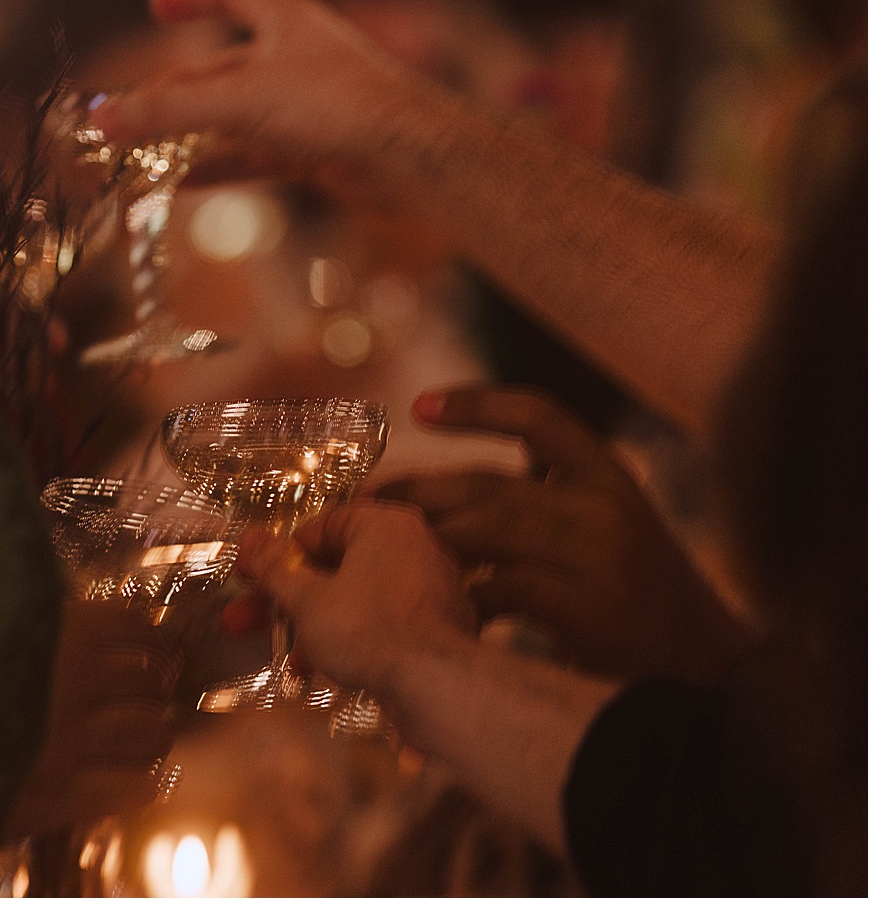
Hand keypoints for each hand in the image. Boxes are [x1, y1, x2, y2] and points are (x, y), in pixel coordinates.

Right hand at [3, 599, 175, 837]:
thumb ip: (1, 606)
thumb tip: (16, 583)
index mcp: (51, 630)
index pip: (136, 626)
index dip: (152, 640)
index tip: (153, 650)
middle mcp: (71, 680)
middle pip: (151, 681)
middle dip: (153, 690)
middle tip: (146, 696)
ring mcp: (71, 740)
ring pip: (152, 733)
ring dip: (152, 736)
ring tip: (142, 739)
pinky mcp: (64, 795)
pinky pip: (136, 787)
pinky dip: (145, 784)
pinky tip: (138, 783)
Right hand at [89, 0, 437, 207]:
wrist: (411, 158)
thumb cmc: (337, 106)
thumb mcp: (242, 102)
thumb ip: (170, 112)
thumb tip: (105, 123)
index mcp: (287, 22)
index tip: (157, 5)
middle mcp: (297, 60)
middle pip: (221, 71)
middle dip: (174, 93)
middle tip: (128, 114)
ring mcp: (306, 108)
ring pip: (234, 119)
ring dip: (190, 137)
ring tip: (143, 155)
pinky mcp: (314, 151)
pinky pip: (252, 158)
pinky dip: (216, 169)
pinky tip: (180, 186)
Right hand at [239, 501, 474, 694]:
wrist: (438, 688)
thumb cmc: (369, 630)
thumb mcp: (306, 598)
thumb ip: (273, 568)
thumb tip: (248, 539)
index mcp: (384, 525)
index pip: (320, 527)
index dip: (280, 554)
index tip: (251, 577)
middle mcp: (412, 549)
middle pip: (335, 567)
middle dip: (286, 599)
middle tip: (244, 622)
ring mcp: (428, 591)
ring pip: (356, 600)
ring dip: (315, 626)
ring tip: (289, 661)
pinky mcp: (435, 629)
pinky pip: (382, 624)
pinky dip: (351, 641)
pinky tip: (324, 671)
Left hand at [371, 385, 749, 679]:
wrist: (708, 670)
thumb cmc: (639, 598)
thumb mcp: (606, 528)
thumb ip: (546, 499)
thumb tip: (448, 493)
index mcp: (609, 475)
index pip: (539, 416)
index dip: (477, 405)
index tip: (418, 406)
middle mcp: (606, 505)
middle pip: (492, 483)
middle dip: (421, 492)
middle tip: (369, 505)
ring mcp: (599, 557)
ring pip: (490, 529)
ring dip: (430, 541)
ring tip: (386, 556)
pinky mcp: (588, 610)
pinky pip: (503, 590)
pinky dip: (463, 598)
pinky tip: (439, 611)